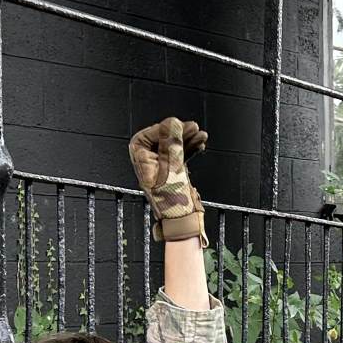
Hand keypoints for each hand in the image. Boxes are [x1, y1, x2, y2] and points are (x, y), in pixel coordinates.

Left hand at [128, 117, 209, 242]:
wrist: (181, 219)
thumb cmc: (172, 199)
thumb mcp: (172, 166)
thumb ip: (171, 143)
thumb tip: (171, 123)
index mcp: (141, 159)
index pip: (150, 135)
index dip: (165, 128)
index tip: (178, 126)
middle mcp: (148, 161)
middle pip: (163, 138)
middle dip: (180, 132)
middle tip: (192, 127)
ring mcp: (161, 166)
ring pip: (174, 145)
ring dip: (188, 139)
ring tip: (201, 134)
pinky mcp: (172, 170)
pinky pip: (180, 154)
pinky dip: (190, 148)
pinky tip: (200, 144)